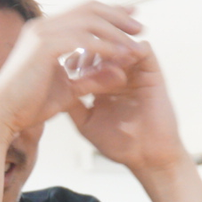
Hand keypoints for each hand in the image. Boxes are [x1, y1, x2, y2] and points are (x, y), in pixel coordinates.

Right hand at [0, 2, 146, 138]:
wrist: (1, 116)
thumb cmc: (27, 106)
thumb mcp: (68, 90)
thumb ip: (92, 79)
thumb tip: (120, 72)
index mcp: (44, 32)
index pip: (82, 13)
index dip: (109, 14)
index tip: (131, 20)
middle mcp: (42, 26)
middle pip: (89, 8)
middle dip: (118, 15)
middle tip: (140, 26)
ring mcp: (42, 33)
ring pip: (90, 21)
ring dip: (116, 30)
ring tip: (137, 41)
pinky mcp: (45, 46)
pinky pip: (85, 40)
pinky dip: (106, 46)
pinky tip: (122, 55)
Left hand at [67, 40, 188, 175]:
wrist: (147, 158)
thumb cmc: (118, 144)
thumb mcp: (85, 122)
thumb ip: (70, 103)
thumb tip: (48, 86)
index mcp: (103, 82)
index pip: (86, 58)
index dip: (72, 55)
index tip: (59, 61)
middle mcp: (120, 72)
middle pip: (102, 45)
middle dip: (87, 45)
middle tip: (75, 52)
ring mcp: (136, 71)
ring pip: (120, 43)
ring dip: (107, 45)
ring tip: (93, 53)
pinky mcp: (152, 73)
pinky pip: (144, 51)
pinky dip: (129, 48)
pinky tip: (115, 58)